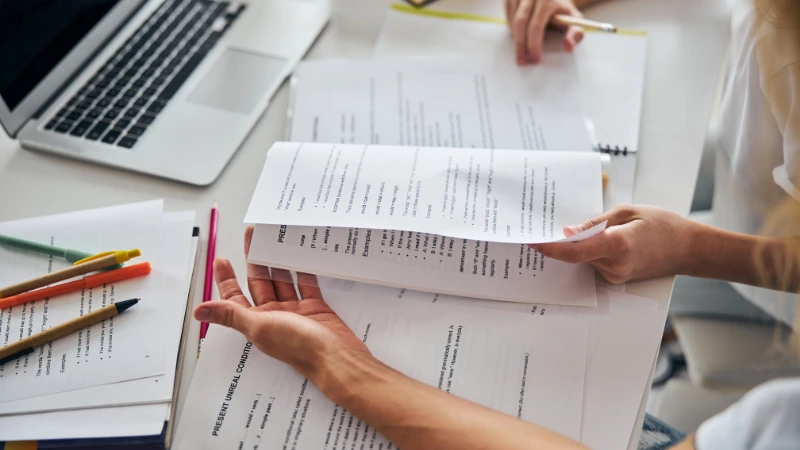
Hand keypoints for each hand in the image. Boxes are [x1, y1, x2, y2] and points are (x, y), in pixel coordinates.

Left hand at [194, 226, 369, 378]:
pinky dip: (302, 269)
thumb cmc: (298, 346)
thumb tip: (198, 312)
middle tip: (251, 235)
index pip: (236, 298)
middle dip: (254, 260)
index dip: (227, 279)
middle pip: (259, 284)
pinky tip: (299, 253)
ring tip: (272, 238)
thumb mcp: (258, 327)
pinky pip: (306, 284)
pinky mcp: (316, 307)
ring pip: (282, 281)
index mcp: (257, 322)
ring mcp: (295, 311)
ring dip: (276, 262)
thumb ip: (230, 314)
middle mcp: (274, 316)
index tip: (222, 259)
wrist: (336, 357)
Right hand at [505, 0, 584, 64]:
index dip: (533, 45)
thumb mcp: (574, 20)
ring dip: (517, 38)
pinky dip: (512, 29)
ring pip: (512, 21)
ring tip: (523, 48)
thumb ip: (575, 34)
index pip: (536, 26)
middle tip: (522, 61)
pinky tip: (520, 34)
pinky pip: (508, 17)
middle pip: (520, 24)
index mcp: (548, 0)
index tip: (535, 59)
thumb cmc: (562, 10)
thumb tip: (568, 47)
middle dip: (520, 45)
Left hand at [530, 205, 700, 283]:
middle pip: (577, 254)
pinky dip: (591, 251)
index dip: (551, 247)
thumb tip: (568, 232)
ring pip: (585, 259)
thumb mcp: (627, 212)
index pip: (575, 251)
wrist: (688, 248)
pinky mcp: (617, 279)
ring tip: (587, 229)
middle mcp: (615, 265)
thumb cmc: (663, 225)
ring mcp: (616, 276)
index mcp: (618, 244)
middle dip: (563, 241)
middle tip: (546, 228)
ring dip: (580, 245)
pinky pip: (595, 263)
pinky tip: (599, 240)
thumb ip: (594, 223)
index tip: (533, 241)